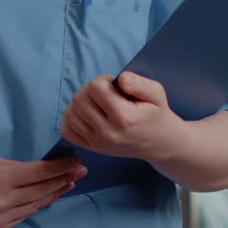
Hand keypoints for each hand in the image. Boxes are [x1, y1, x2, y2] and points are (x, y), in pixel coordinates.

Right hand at [0, 155, 84, 227]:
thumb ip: (16, 167)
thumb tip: (43, 169)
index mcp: (1, 178)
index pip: (40, 172)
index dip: (61, 166)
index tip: (76, 160)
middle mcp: (3, 200)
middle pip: (42, 189)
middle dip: (64, 178)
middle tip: (81, 171)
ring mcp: (0, 217)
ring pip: (36, 205)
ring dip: (54, 193)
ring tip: (69, 184)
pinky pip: (23, 215)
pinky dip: (37, 205)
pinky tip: (48, 197)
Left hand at [60, 72, 185, 160]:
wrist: (160, 143)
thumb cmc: (156, 113)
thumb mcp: (157, 93)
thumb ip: (139, 83)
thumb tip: (120, 79)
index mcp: (124, 118)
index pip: (94, 88)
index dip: (102, 80)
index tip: (113, 85)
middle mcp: (108, 133)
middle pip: (79, 99)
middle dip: (89, 89)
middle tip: (105, 92)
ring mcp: (98, 143)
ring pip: (71, 113)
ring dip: (80, 102)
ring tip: (98, 102)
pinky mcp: (92, 148)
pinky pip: (67, 129)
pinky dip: (71, 118)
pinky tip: (85, 113)